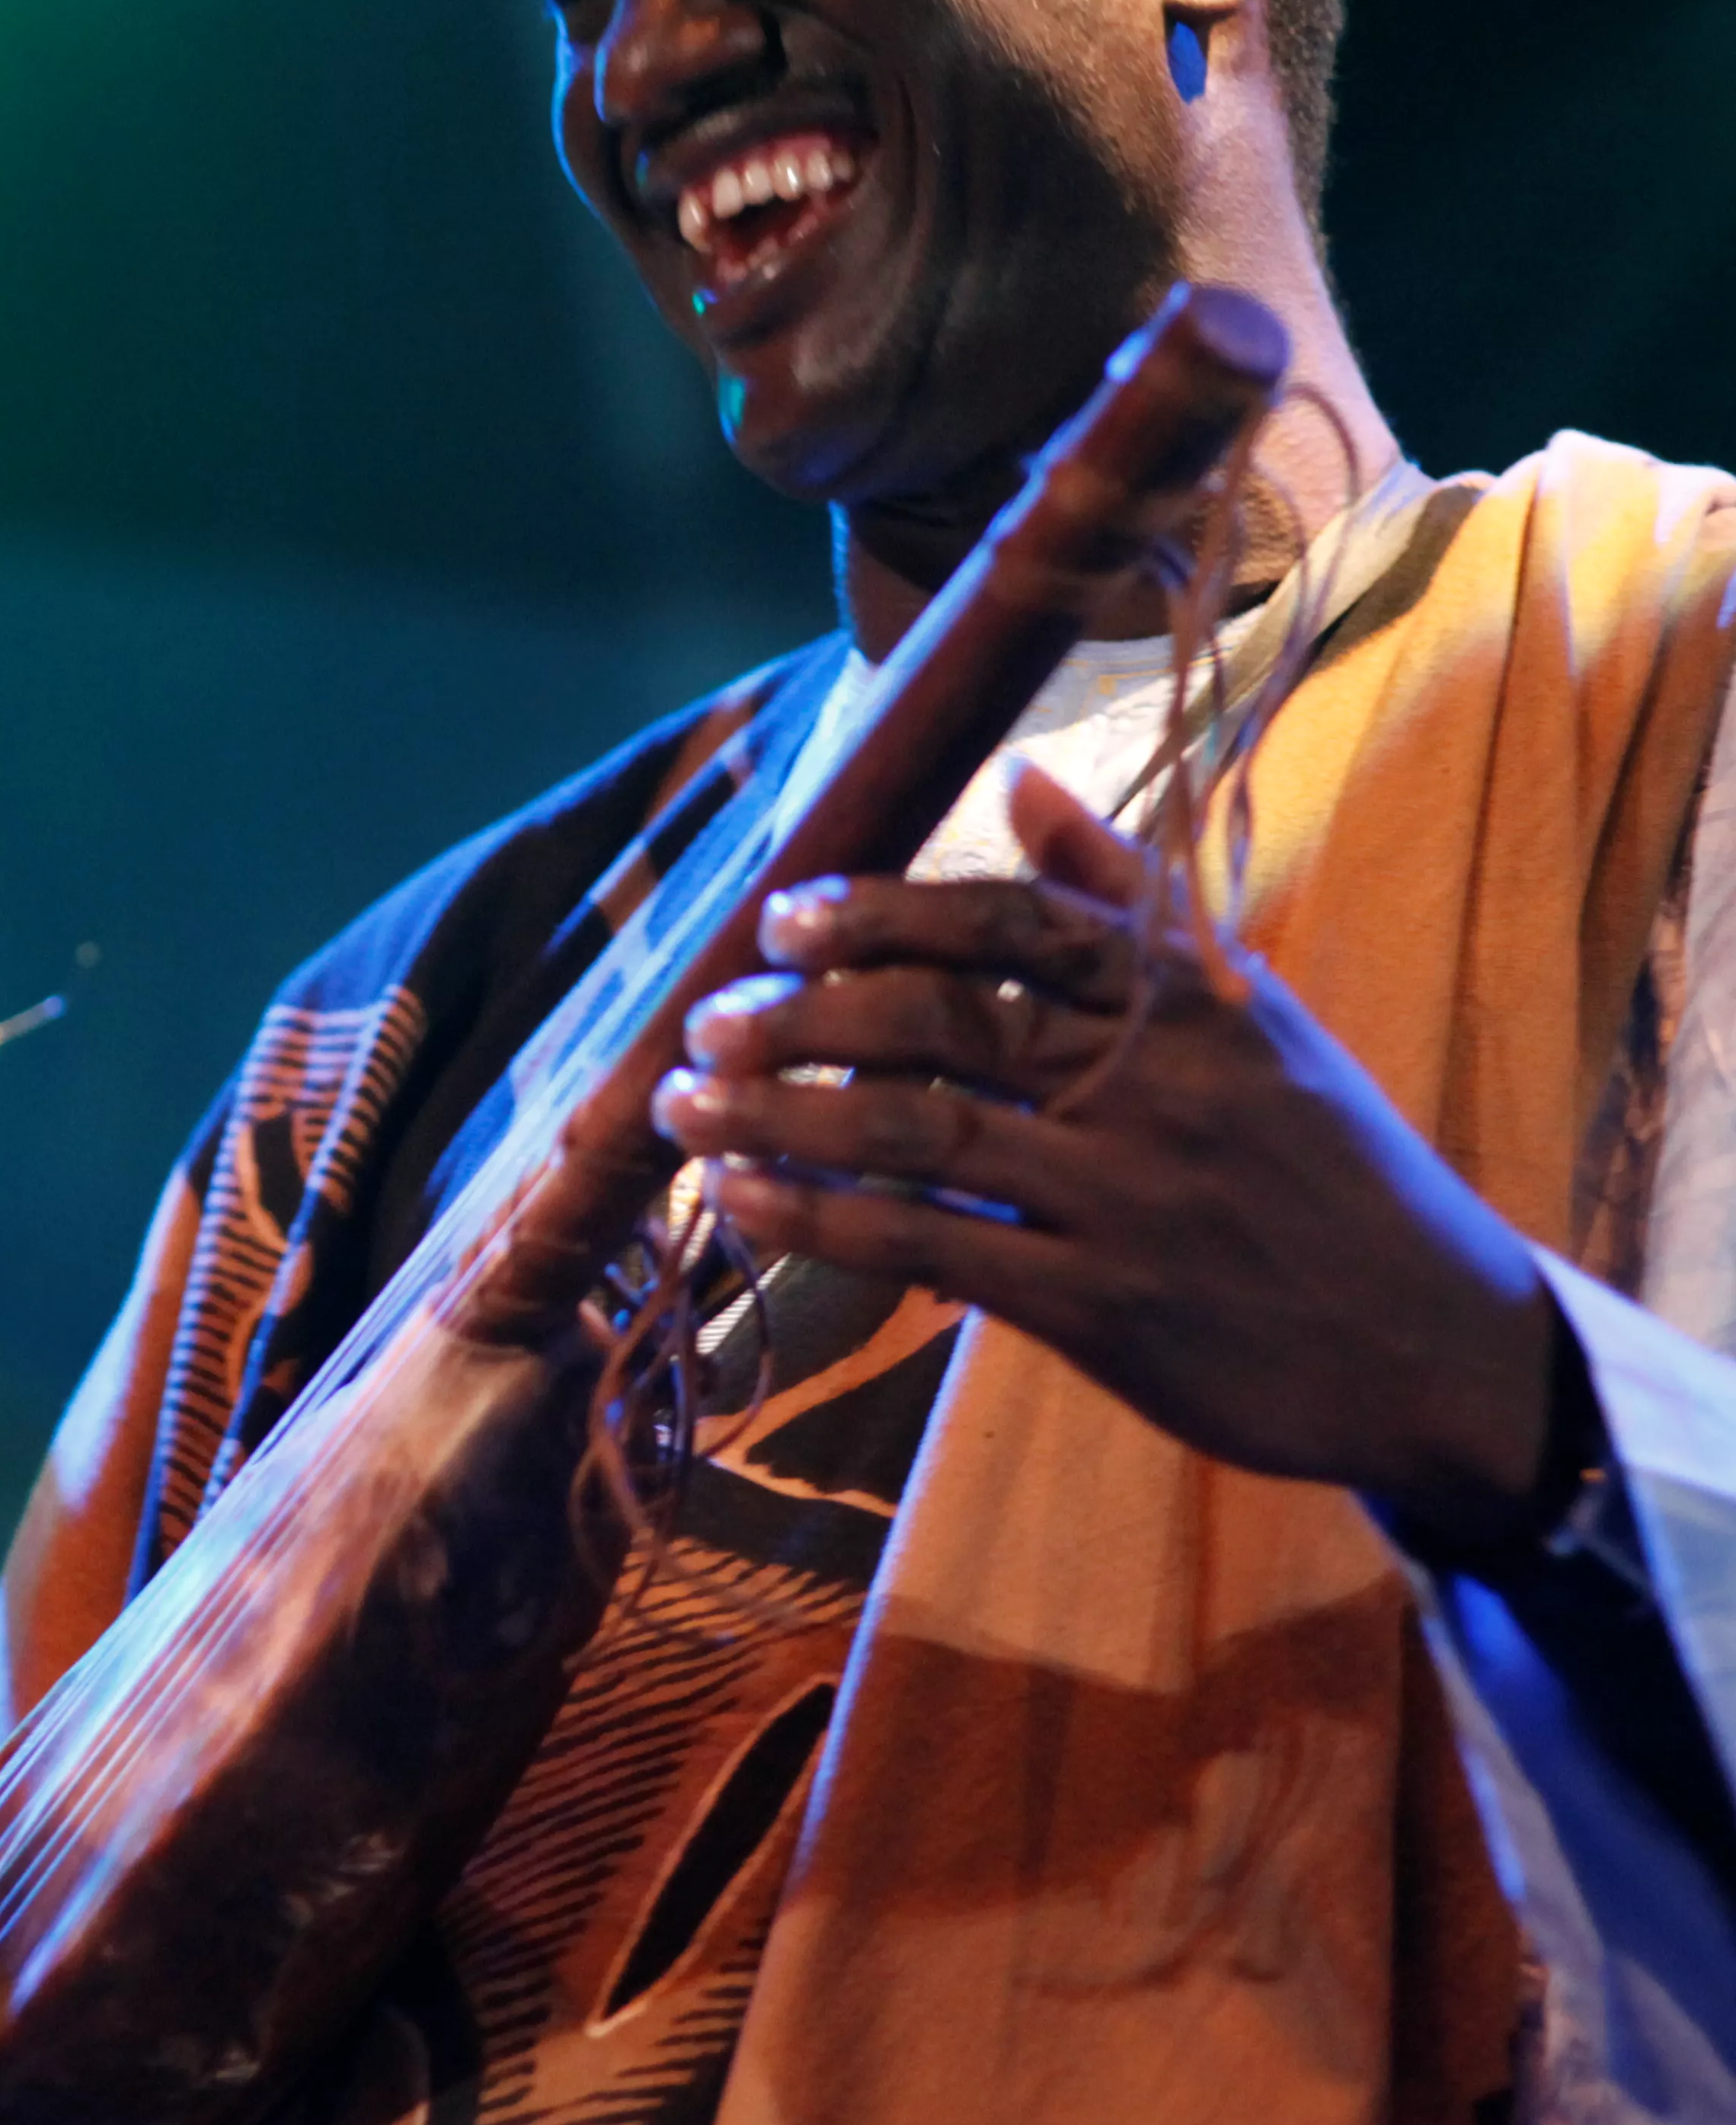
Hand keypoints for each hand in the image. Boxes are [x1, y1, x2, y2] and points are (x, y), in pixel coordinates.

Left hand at [650, 763, 1558, 1550]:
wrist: (1442, 1347)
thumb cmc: (1324, 1166)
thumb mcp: (1254, 1015)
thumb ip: (1126, 898)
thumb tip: (1022, 778)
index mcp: (1189, 999)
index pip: (1011, 923)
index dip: (883, 913)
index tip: (784, 917)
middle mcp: (1154, 1085)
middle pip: (943, 1021)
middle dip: (803, 1015)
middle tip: (706, 1019)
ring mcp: (1127, 1199)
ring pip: (916, 1135)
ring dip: (778, 1119)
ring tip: (681, 1106)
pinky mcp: (1104, 1308)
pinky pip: (933, 1248)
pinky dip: (823, 1223)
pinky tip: (743, 1204)